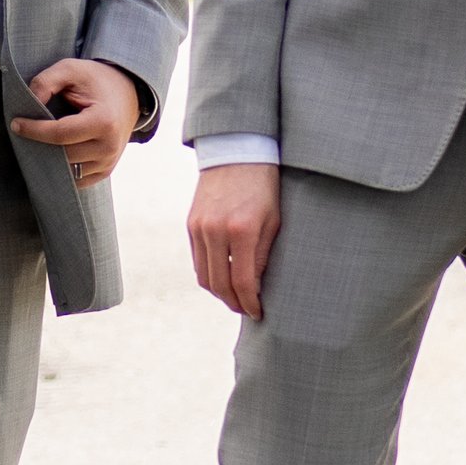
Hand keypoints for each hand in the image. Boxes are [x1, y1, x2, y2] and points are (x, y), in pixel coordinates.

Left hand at [10, 56, 143, 190]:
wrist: (126, 93)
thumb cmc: (95, 80)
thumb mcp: (70, 69)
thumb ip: (46, 82)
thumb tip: (29, 103)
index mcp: (104, 121)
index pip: (60, 134)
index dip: (34, 130)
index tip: (15, 124)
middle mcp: (109, 146)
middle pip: (62, 154)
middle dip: (39, 144)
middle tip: (24, 130)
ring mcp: (108, 162)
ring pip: (67, 170)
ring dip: (48, 158)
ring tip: (37, 140)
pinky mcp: (105, 170)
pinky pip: (76, 179)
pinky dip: (61, 169)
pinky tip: (51, 153)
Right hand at [189, 161, 278, 318]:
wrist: (237, 152)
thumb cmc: (264, 186)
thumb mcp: (273, 220)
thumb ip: (263, 255)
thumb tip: (256, 288)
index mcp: (242, 230)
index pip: (242, 282)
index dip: (250, 303)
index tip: (258, 313)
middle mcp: (216, 230)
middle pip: (219, 284)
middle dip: (233, 302)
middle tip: (246, 310)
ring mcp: (200, 227)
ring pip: (204, 276)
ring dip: (219, 292)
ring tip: (235, 297)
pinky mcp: (191, 224)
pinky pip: (197, 260)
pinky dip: (209, 274)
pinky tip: (223, 277)